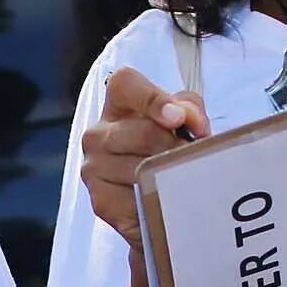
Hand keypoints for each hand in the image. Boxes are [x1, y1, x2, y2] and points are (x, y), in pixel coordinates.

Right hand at [81, 64, 210, 246]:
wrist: (156, 200)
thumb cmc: (168, 151)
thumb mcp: (183, 121)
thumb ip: (189, 108)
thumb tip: (191, 119)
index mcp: (117, 105)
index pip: (126, 85)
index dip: (153, 99)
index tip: (178, 118)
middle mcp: (97, 134)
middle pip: (143, 132)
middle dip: (175, 146)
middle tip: (193, 158)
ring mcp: (94, 168)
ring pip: (142, 169)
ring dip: (170, 176)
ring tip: (182, 180)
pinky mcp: (101, 200)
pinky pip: (137, 199)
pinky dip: (158, 201)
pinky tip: (164, 201)